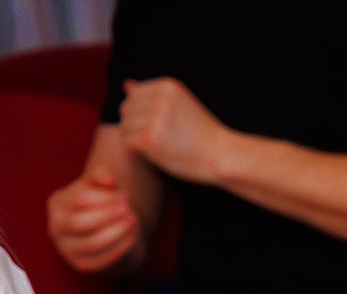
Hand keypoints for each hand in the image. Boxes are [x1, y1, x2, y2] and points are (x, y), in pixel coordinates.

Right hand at [46, 167, 141, 271]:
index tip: (124, 196)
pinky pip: (99, 260)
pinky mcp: (80, 264)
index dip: (104, 199)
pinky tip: (132, 237)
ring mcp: (65, 249)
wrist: (101, 229)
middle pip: (80, 224)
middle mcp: (55, 228)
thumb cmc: (98, 202)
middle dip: (108, 216)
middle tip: (129, 210)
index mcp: (56, 204)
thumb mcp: (97, 185)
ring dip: (116, 233)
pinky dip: (118, 249)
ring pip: (91, 244)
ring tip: (133, 221)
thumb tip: (109, 179)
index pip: (79, 201)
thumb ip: (100, 176)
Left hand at [117, 78, 231, 184]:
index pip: (133, 94)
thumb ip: (153, 95)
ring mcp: (155, 119)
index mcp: (168, 86)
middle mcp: (160, 99)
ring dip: (135, 138)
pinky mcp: (151, 139)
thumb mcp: (180, 105)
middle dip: (135, 124)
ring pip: (125, 126)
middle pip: (126, 109)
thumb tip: (126, 84)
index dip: (140, 112)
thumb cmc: (201, 133)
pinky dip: (138, 151)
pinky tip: (155, 153)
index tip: (159, 126)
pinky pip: (128, 142)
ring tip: (156, 146)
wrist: (221, 156)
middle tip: (155, 139)